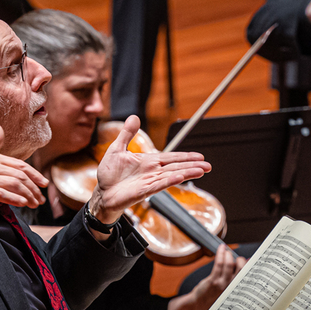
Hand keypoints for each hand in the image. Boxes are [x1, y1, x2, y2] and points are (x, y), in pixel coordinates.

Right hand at [0, 125, 48, 239]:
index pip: (20, 165)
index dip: (35, 175)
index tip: (45, 184)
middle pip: (20, 175)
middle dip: (34, 188)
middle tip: (40, 199)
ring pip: (14, 185)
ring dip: (28, 196)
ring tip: (33, 204)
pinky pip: (2, 194)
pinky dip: (15, 199)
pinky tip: (22, 204)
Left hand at [89, 116, 210, 224]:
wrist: (102, 192)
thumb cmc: (110, 174)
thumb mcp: (117, 148)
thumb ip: (127, 133)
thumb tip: (134, 117)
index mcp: (148, 161)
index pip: (170, 157)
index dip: (185, 156)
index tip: (199, 156)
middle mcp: (152, 172)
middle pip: (176, 166)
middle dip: (192, 165)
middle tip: (208, 166)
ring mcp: (149, 182)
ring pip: (172, 175)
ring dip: (187, 173)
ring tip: (202, 171)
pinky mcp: (143, 191)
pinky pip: (159, 185)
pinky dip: (170, 181)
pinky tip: (181, 178)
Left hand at [168, 243, 245, 309]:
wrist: (198, 305)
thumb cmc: (213, 296)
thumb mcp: (227, 289)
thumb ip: (236, 278)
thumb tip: (245, 263)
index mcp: (236, 290)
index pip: (248, 277)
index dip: (250, 266)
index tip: (248, 260)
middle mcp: (231, 288)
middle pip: (242, 269)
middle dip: (240, 259)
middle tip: (236, 257)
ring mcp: (222, 284)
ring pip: (229, 264)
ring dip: (229, 255)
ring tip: (227, 251)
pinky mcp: (213, 281)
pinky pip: (219, 264)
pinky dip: (221, 254)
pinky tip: (221, 249)